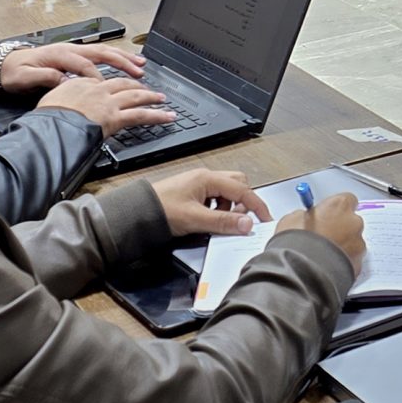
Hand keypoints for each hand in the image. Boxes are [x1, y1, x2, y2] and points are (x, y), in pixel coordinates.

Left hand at [0, 40, 145, 91]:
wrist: (6, 64)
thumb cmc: (15, 72)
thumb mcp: (25, 77)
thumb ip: (44, 78)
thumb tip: (64, 80)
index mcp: (59, 54)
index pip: (84, 65)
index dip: (96, 78)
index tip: (105, 90)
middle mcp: (70, 49)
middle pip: (101, 53)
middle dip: (122, 61)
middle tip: (139, 71)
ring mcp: (74, 50)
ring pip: (104, 51)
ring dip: (124, 57)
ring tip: (141, 64)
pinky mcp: (75, 54)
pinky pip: (100, 54)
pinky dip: (116, 57)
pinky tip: (127, 61)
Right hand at [37, 75, 175, 137]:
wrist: (48, 127)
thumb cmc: (46, 118)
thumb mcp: (50, 100)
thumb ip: (63, 94)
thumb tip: (65, 95)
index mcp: (82, 84)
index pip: (103, 80)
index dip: (114, 83)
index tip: (120, 85)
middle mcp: (98, 90)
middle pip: (123, 84)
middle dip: (137, 85)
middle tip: (147, 88)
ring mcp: (108, 103)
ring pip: (136, 96)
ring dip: (151, 97)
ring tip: (162, 99)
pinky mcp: (115, 117)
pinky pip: (141, 115)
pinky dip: (157, 115)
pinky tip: (167, 116)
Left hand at [150, 169, 273, 238]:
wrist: (135, 213)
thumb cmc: (160, 209)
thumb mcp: (195, 219)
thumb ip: (223, 222)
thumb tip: (247, 224)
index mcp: (208, 179)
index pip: (243, 190)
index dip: (257, 205)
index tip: (266, 218)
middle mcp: (206, 178)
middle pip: (238, 185)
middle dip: (243, 203)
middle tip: (240, 221)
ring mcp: (199, 185)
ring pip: (227, 193)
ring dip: (230, 208)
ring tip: (219, 223)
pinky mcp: (193, 194)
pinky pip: (216, 198)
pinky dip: (219, 210)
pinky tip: (209, 221)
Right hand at [273, 191, 366, 263]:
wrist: (300, 271)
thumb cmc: (295, 244)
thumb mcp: (291, 220)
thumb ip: (304, 215)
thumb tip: (304, 217)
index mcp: (339, 206)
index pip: (347, 199)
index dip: (335, 209)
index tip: (327, 214)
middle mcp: (353, 222)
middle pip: (351, 221)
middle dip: (340, 228)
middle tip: (323, 236)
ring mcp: (358, 244)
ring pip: (353, 242)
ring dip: (342, 246)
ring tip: (322, 254)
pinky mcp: (358, 264)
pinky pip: (352, 260)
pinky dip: (343, 262)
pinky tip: (327, 266)